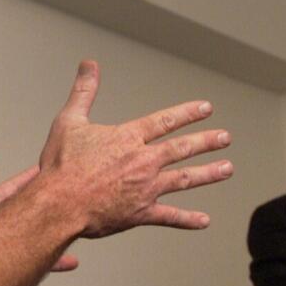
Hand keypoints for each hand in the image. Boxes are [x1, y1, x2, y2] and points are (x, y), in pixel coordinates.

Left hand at [0, 133, 77, 270]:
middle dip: (64, 197)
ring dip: (65, 228)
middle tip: (83, 186)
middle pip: (46, 204)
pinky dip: (59, 260)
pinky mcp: (22, 257)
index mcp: (8, 199)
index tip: (64, 161)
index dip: (47, 172)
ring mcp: (21, 238)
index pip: (32, 182)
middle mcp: (17, 217)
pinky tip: (72, 261)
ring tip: (83, 223)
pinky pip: (45, 259)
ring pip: (50, 231)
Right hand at [37, 60, 232, 237]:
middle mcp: (143, 161)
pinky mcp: (141, 213)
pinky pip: (170, 217)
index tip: (206, 108)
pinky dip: (188, 219)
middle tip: (225, 138)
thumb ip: (84, 91)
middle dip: (207, 141)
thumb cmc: (61, 165)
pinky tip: (205, 220)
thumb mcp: (69, 120)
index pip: (165, 121)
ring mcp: (145, 188)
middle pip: (182, 147)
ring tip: (227, 169)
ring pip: (184, 179)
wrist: (58, 204)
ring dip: (208, 173)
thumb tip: (89, 64)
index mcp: (128, 138)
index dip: (187, 113)